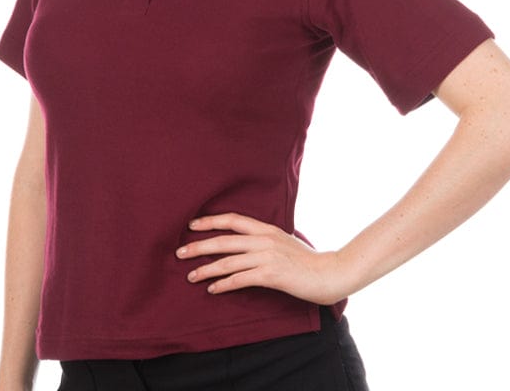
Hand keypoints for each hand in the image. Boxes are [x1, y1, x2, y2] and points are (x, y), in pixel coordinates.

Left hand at [175, 212, 349, 304]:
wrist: (330, 273)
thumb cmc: (307, 260)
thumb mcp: (285, 241)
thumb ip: (265, 239)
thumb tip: (247, 241)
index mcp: (266, 229)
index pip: (232, 220)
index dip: (210, 221)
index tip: (191, 225)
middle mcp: (264, 240)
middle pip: (224, 241)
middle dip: (199, 246)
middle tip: (179, 252)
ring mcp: (267, 257)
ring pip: (228, 261)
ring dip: (206, 269)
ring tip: (190, 276)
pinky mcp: (270, 275)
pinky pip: (240, 279)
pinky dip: (223, 284)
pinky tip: (212, 289)